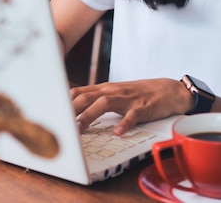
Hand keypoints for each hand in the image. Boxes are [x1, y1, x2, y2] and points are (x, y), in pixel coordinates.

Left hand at [70, 78, 193, 134]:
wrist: (169, 90)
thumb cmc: (140, 94)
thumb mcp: (116, 93)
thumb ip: (98, 99)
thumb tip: (76, 109)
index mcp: (105, 89)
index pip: (80, 92)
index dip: (64, 101)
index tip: (51, 112)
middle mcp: (113, 91)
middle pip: (87, 97)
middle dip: (71, 109)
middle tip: (58, 122)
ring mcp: (128, 99)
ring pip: (104, 104)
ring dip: (89, 116)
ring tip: (78, 129)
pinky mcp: (143, 108)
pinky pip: (132, 116)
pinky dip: (123, 124)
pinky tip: (117, 132)